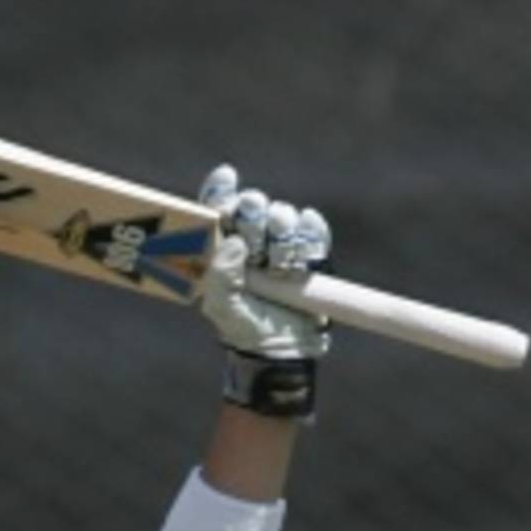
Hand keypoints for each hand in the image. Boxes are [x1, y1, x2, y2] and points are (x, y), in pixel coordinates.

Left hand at [196, 165, 331, 418]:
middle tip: (255, 239)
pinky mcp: (311, 248)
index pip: (218, 206)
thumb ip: (219, 276)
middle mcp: (250, 237)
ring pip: (282, 213)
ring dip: (281, 233)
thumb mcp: (222, 307)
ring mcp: (281, 241)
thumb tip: (235, 241)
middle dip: (253, 214)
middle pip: (251, 203)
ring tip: (279, 265)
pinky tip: (301, 260)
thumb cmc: (244, 327)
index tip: (227, 181)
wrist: (283, 349)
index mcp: (222, 246)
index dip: (222, 190)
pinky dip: (308, 236)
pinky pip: (312, 226)